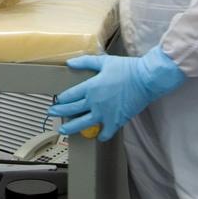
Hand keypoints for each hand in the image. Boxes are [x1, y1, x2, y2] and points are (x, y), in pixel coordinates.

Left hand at [46, 47, 185, 140]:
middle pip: (72, 109)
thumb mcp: (104, 62)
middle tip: (52, 113)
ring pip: (83, 124)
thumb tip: (70, 63)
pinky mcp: (116, 120)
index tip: (58, 101)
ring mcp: (104, 113)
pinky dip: (101, 135)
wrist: (146, 79)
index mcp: (90, 87)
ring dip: (72, 128)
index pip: (70, 95)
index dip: (62, 99)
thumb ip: (85, 62)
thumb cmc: (126, 69)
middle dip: (60, 112)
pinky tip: (98, 136)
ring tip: (63, 130)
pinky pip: (105, 132)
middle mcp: (94, 102)